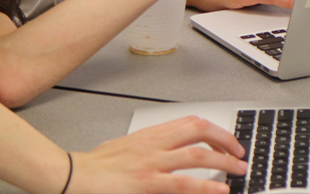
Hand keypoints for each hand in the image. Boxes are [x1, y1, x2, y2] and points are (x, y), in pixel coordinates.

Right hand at [71, 116, 243, 193]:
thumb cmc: (93, 166)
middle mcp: (154, 143)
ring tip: (238, 171)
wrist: (70, 176)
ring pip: (197, 154)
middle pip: (200, 130)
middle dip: (226, 140)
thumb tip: (158, 153)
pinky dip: (205, 186)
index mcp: (150, 134)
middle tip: (240, 154)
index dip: (213, 130)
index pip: (190, 122)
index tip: (225, 140)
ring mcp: (152, 163)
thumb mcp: (123, 148)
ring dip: (224, 162)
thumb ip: (144, 148)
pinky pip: (183, 183)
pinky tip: (219, 190)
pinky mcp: (146, 183)